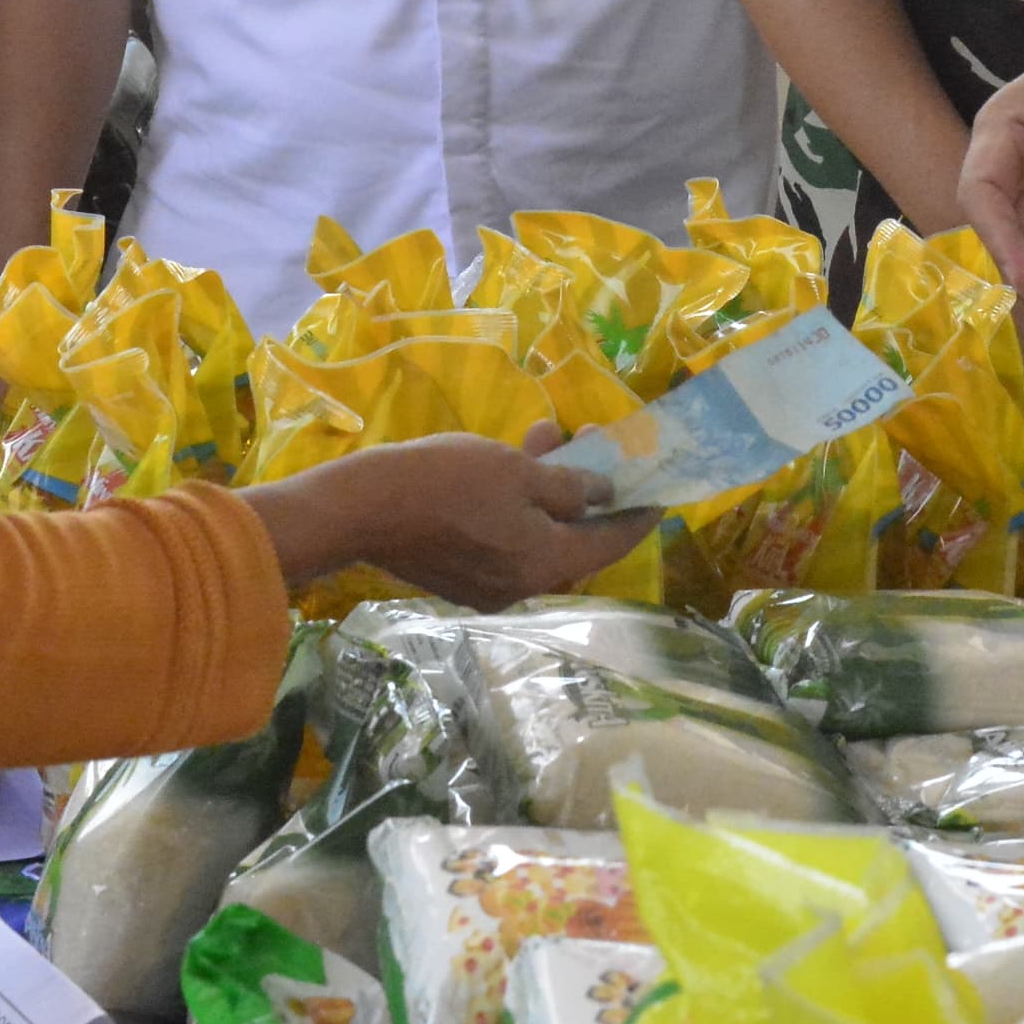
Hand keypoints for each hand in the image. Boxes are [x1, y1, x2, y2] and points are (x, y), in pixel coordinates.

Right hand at [240, 424, 658, 609]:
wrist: (362, 508)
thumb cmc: (446, 481)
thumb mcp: (517, 471)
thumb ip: (569, 486)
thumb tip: (602, 495)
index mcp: (546, 564)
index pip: (611, 543)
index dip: (639, 514)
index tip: (661, 492)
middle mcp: (524, 586)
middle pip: (574, 541)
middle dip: (588, 490)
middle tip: (596, 445)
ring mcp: (489, 586)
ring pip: (537, 535)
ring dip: (548, 490)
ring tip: (546, 436)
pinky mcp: (461, 576)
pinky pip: (506, 540)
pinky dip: (517, 506)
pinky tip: (507, 465)